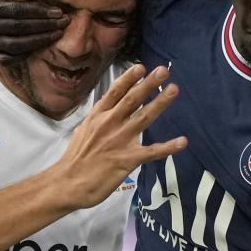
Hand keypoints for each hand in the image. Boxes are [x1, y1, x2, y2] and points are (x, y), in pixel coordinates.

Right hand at [0, 0, 67, 62]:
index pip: (15, 10)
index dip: (38, 11)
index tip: (57, 11)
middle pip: (18, 28)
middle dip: (44, 26)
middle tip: (63, 22)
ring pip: (15, 46)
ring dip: (39, 41)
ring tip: (56, 34)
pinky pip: (8, 59)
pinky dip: (25, 54)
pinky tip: (40, 46)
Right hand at [53, 64, 185, 209]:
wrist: (67, 183)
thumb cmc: (74, 160)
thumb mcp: (81, 132)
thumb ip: (94, 122)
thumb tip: (98, 117)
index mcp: (97, 116)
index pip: (114, 92)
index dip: (129, 78)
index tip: (141, 67)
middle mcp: (109, 124)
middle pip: (132, 99)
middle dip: (149, 84)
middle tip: (164, 70)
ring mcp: (119, 140)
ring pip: (144, 117)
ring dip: (160, 103)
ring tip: (174, 89)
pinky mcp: (127, 159)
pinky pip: (152, 151)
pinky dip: (168, 147)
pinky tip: (183, 141)